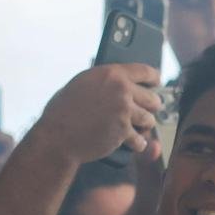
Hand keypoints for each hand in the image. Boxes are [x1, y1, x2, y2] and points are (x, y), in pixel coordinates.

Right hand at [32, 64, 161, 164]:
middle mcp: (121, 90)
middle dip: (151, 106)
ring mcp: (124, 111)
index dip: (154, 78)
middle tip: (148, 110)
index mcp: (111, 73)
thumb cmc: (62, 111)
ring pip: (149, 119)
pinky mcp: (124, 131)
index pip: (144, 71)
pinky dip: (138, 143)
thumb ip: (103, 82)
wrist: (57, 136)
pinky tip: (134, 143)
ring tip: (139, 128)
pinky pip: (141, 139)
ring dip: (145, 126)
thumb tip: (116, 83)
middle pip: (152, 98)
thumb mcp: (82, 84)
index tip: (157, 82)